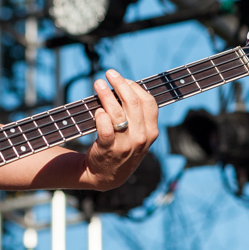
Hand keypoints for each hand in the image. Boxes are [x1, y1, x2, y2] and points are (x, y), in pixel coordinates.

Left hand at [81, 70, 158, 190]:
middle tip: (109, 74)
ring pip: (117, 112)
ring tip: (98, 84)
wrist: (106, 176)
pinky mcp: (108, 149)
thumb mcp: (138, 135)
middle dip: (120, 84)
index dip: (135, 87)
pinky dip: (100, 115)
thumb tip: (125, 86)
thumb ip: (137, 116)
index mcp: (151, 131)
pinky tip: (97, 109)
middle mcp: (141, 138)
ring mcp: (125, 144)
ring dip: (106, 94)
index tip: (124, 79)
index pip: (149, 102)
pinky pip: (105, 127)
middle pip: (133, 103)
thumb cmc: (121, 148)